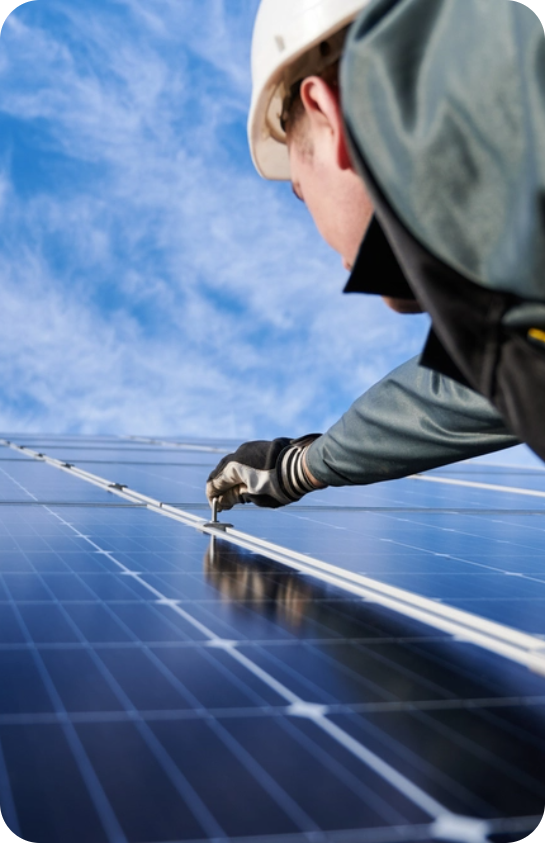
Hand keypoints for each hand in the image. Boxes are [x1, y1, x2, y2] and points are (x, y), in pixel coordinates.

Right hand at [206, 434, 323, 510]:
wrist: (302, 466)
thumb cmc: (279, 485)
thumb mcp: (256, 496)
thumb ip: (236, 497)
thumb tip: (222, 501)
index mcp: (233, 467)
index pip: (214, 483)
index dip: (213, 497)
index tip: (217, 507)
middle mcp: (238, 454)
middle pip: (221, 472)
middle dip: (221, 487)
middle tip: (226, 502)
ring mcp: (249, 448)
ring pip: (232, 464)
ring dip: (231, 478)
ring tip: (237, 492)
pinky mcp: (258, 446)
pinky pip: (243, 459)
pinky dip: (240, 470)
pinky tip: (247, 480)